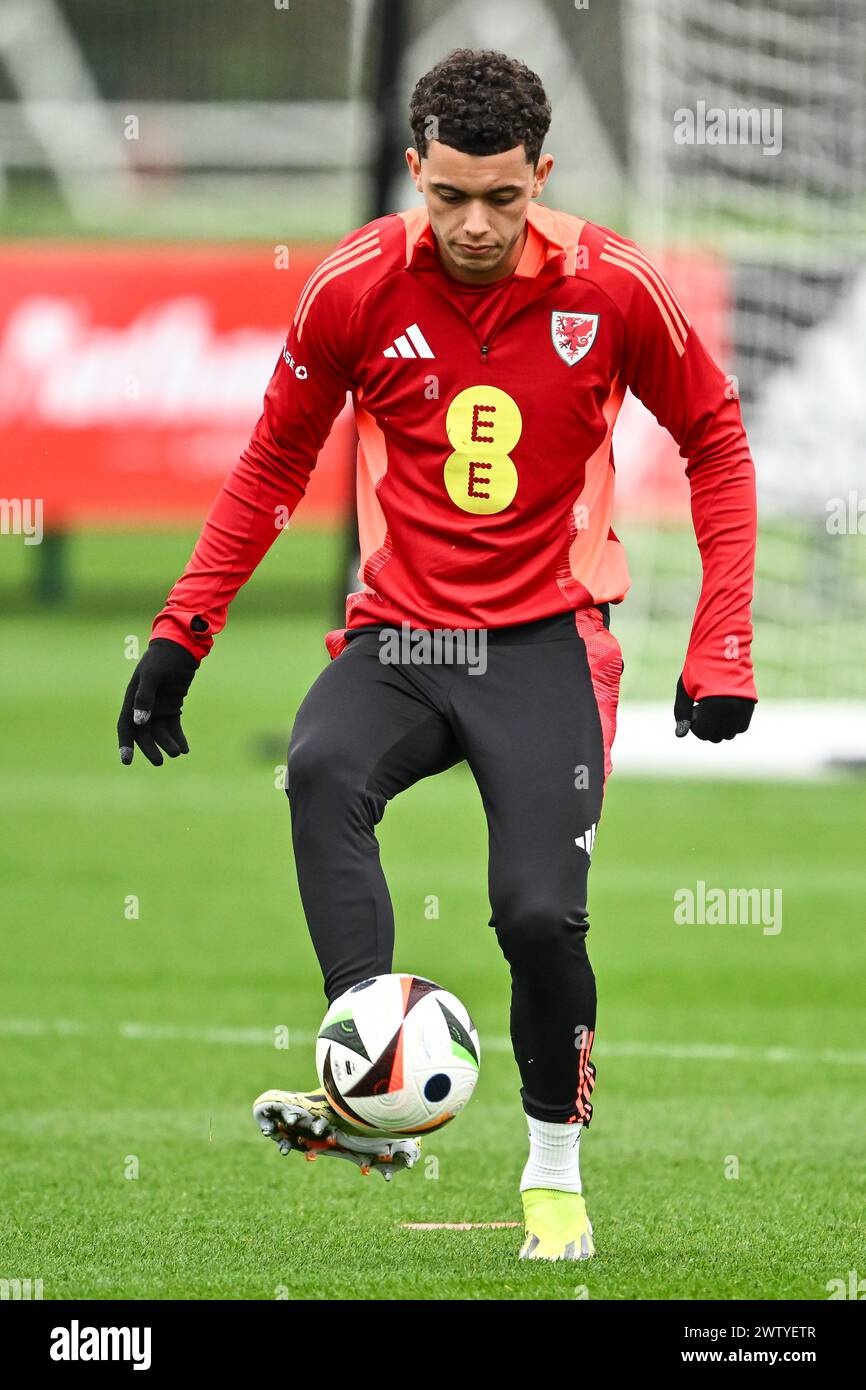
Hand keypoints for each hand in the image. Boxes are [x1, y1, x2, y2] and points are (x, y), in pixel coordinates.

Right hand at [117, 638, 199, 765]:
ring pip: (160, 732)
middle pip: (144, 733)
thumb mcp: (152, 675)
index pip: (126, 725)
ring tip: (178, 753)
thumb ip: (144, 697)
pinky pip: (173, 726)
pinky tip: (185, 748)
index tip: (127, 760)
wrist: (181, 647)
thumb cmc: (162, 658)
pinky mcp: (173, 706)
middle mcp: (143, 705)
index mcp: (132, 698)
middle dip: (150, 748)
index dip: (125, 744)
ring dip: (168, 743)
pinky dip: (178, 737)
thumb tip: (139, 722)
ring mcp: (159, 706)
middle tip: (159, 762)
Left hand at [674, 674, 754, 742]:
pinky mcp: (751, 704)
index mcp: (713, 706)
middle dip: (707, 728)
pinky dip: (733, 724)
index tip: (693, 712)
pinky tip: (724, 710)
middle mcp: (730, 710)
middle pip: (718, 736)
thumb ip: (681, 714)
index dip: (695, 727)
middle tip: (702, 710)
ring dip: (720, 728)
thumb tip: (680, 735)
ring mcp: (743, 708)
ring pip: (731, 733)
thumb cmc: (699, 668)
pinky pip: (742, 726)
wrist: (722, 648)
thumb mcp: (685, 690)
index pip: (704, 734)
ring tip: (713, 710)